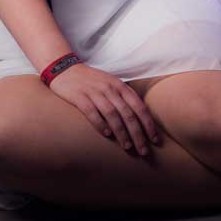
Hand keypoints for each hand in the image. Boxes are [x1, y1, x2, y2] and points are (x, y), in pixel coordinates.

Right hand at [46, 62, 162, 155]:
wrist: (65, 69)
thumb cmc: (91, 81)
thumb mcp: (111, 84)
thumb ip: (124, 98)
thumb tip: (140, 120)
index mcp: (120, 86)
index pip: (139, 107)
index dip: (148, 124)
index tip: (154, 140)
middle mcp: (110, 89)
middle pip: (128, 114)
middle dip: (138, 134)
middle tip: (143, 151)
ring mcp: (95, 92)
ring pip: (113, 114)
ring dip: (122, 132)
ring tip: (127, 147)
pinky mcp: (79, 97)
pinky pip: (92, 112)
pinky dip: (100, 124)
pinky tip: (106, 134)